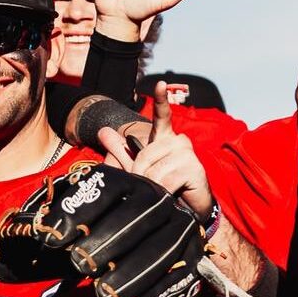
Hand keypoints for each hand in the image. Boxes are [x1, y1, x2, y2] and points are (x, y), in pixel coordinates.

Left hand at [97, 83, 213, 217]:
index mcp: (165, 139)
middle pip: (144, 154)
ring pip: (154, 169)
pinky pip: (166, 180)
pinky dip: (162, 192)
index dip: (161, 100)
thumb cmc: (163, 188)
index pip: (162, 116)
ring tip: (158, 194)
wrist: (187, 212)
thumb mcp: (137, 168)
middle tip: (146, 187)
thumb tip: (102, 130)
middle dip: (138, 175)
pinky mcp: (195, 169)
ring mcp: (188, 154)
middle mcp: (178, 141)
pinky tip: (168, 197)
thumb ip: (120, 150)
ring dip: (150, 186)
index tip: (161, 84)